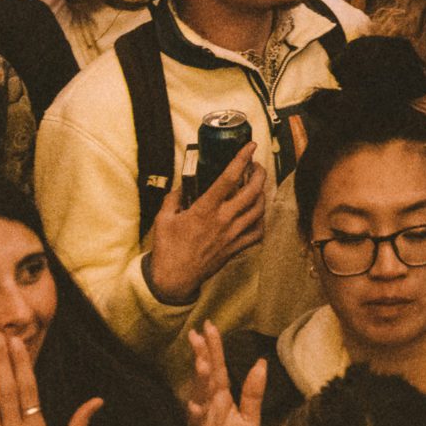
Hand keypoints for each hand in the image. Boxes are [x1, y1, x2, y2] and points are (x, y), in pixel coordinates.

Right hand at [143, 143, 264, 305]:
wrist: (174, 279)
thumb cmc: (167, 248)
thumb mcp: (163, 218)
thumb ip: (174, 197)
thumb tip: (183, 185)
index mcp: (205, 210)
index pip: (229, 178)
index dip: (242, 158)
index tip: (250, 146)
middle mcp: (223, 220)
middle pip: (253, 191)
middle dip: (259, 174)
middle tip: (256, 166)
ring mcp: (233, 235)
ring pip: (259, 210)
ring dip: (262, 194)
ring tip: (257, 187)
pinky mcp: (236, 248)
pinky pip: (258, 232)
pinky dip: (261, 220)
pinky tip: (256, 214)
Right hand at [181, 322, 265, 425]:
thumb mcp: (251, 422)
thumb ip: (254, 394)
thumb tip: (261, 362)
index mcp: (223, 402)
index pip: (218, 370)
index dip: (214, 349)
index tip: (209, 326)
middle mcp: (209, 409)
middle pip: (206, 379)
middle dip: (202, 357)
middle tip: (197, 334)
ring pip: (199, 399)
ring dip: (200, 382)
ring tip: (203, 364)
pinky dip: (194, 417)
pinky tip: (194, 405)